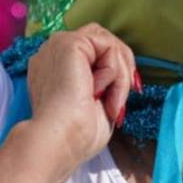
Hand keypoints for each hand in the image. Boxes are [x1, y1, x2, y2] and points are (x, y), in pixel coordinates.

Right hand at [24, 24, 137, 175]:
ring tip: (112, 102)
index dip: (114, 70)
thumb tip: (127, 76)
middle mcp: (53, 53)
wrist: (58, 141)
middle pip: (101, 41)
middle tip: (128, 93)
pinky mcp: (69, 43)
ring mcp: (58, 45)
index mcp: (54, 68)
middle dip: (122, 65)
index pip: (91, 53)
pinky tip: (100, 92)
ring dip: (120, 74)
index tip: (120, 100)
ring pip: (107, 44)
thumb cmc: (74, 135)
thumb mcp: (95, 104)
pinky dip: (115, 72)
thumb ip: (105, 84)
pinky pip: (109, 47)